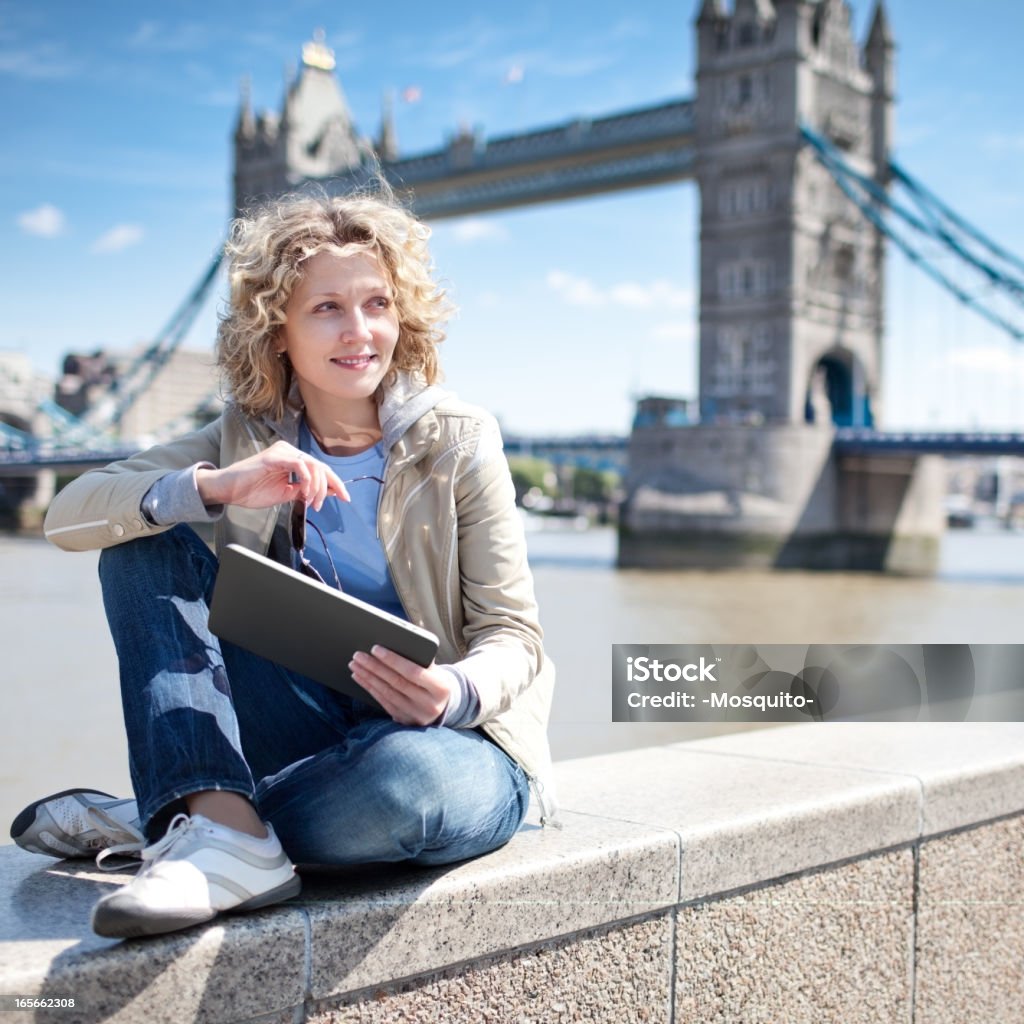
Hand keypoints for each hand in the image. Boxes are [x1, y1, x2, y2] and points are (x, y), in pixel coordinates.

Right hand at [196, 440, 349, 510]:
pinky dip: (306, 479)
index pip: (320, 469)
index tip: (345, 497)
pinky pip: (299, 465)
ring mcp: (282, 453)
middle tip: (333, 501)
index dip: (335, 483)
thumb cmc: (252, 491)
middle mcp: (289, 452)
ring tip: (313, 501)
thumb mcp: (286, 494)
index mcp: (293, 459)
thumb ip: (304, 491)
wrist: (228, 491)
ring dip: (318, 487)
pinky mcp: (274, 457)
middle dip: (332, 485)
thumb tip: (328, 493)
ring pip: (313, 466)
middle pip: (320, 466)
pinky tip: (305, 492)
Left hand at [349, 646, 456, 725]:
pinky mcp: (404, 720)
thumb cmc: (434, 678)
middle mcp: (429, 704)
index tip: (375, 648)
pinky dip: (370, 688)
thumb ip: (420, 659)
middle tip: (358, 655)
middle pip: (396, 683)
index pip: (413, 672)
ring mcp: (416, 715)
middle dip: (374, 667)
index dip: (393, 660)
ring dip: (368, 678)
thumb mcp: (435, 669)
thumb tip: (393, 644)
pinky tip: (360, 677)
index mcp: (440, 687)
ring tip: (355, 664)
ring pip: (387, 693)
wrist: (442, 704)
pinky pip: (383, 702)